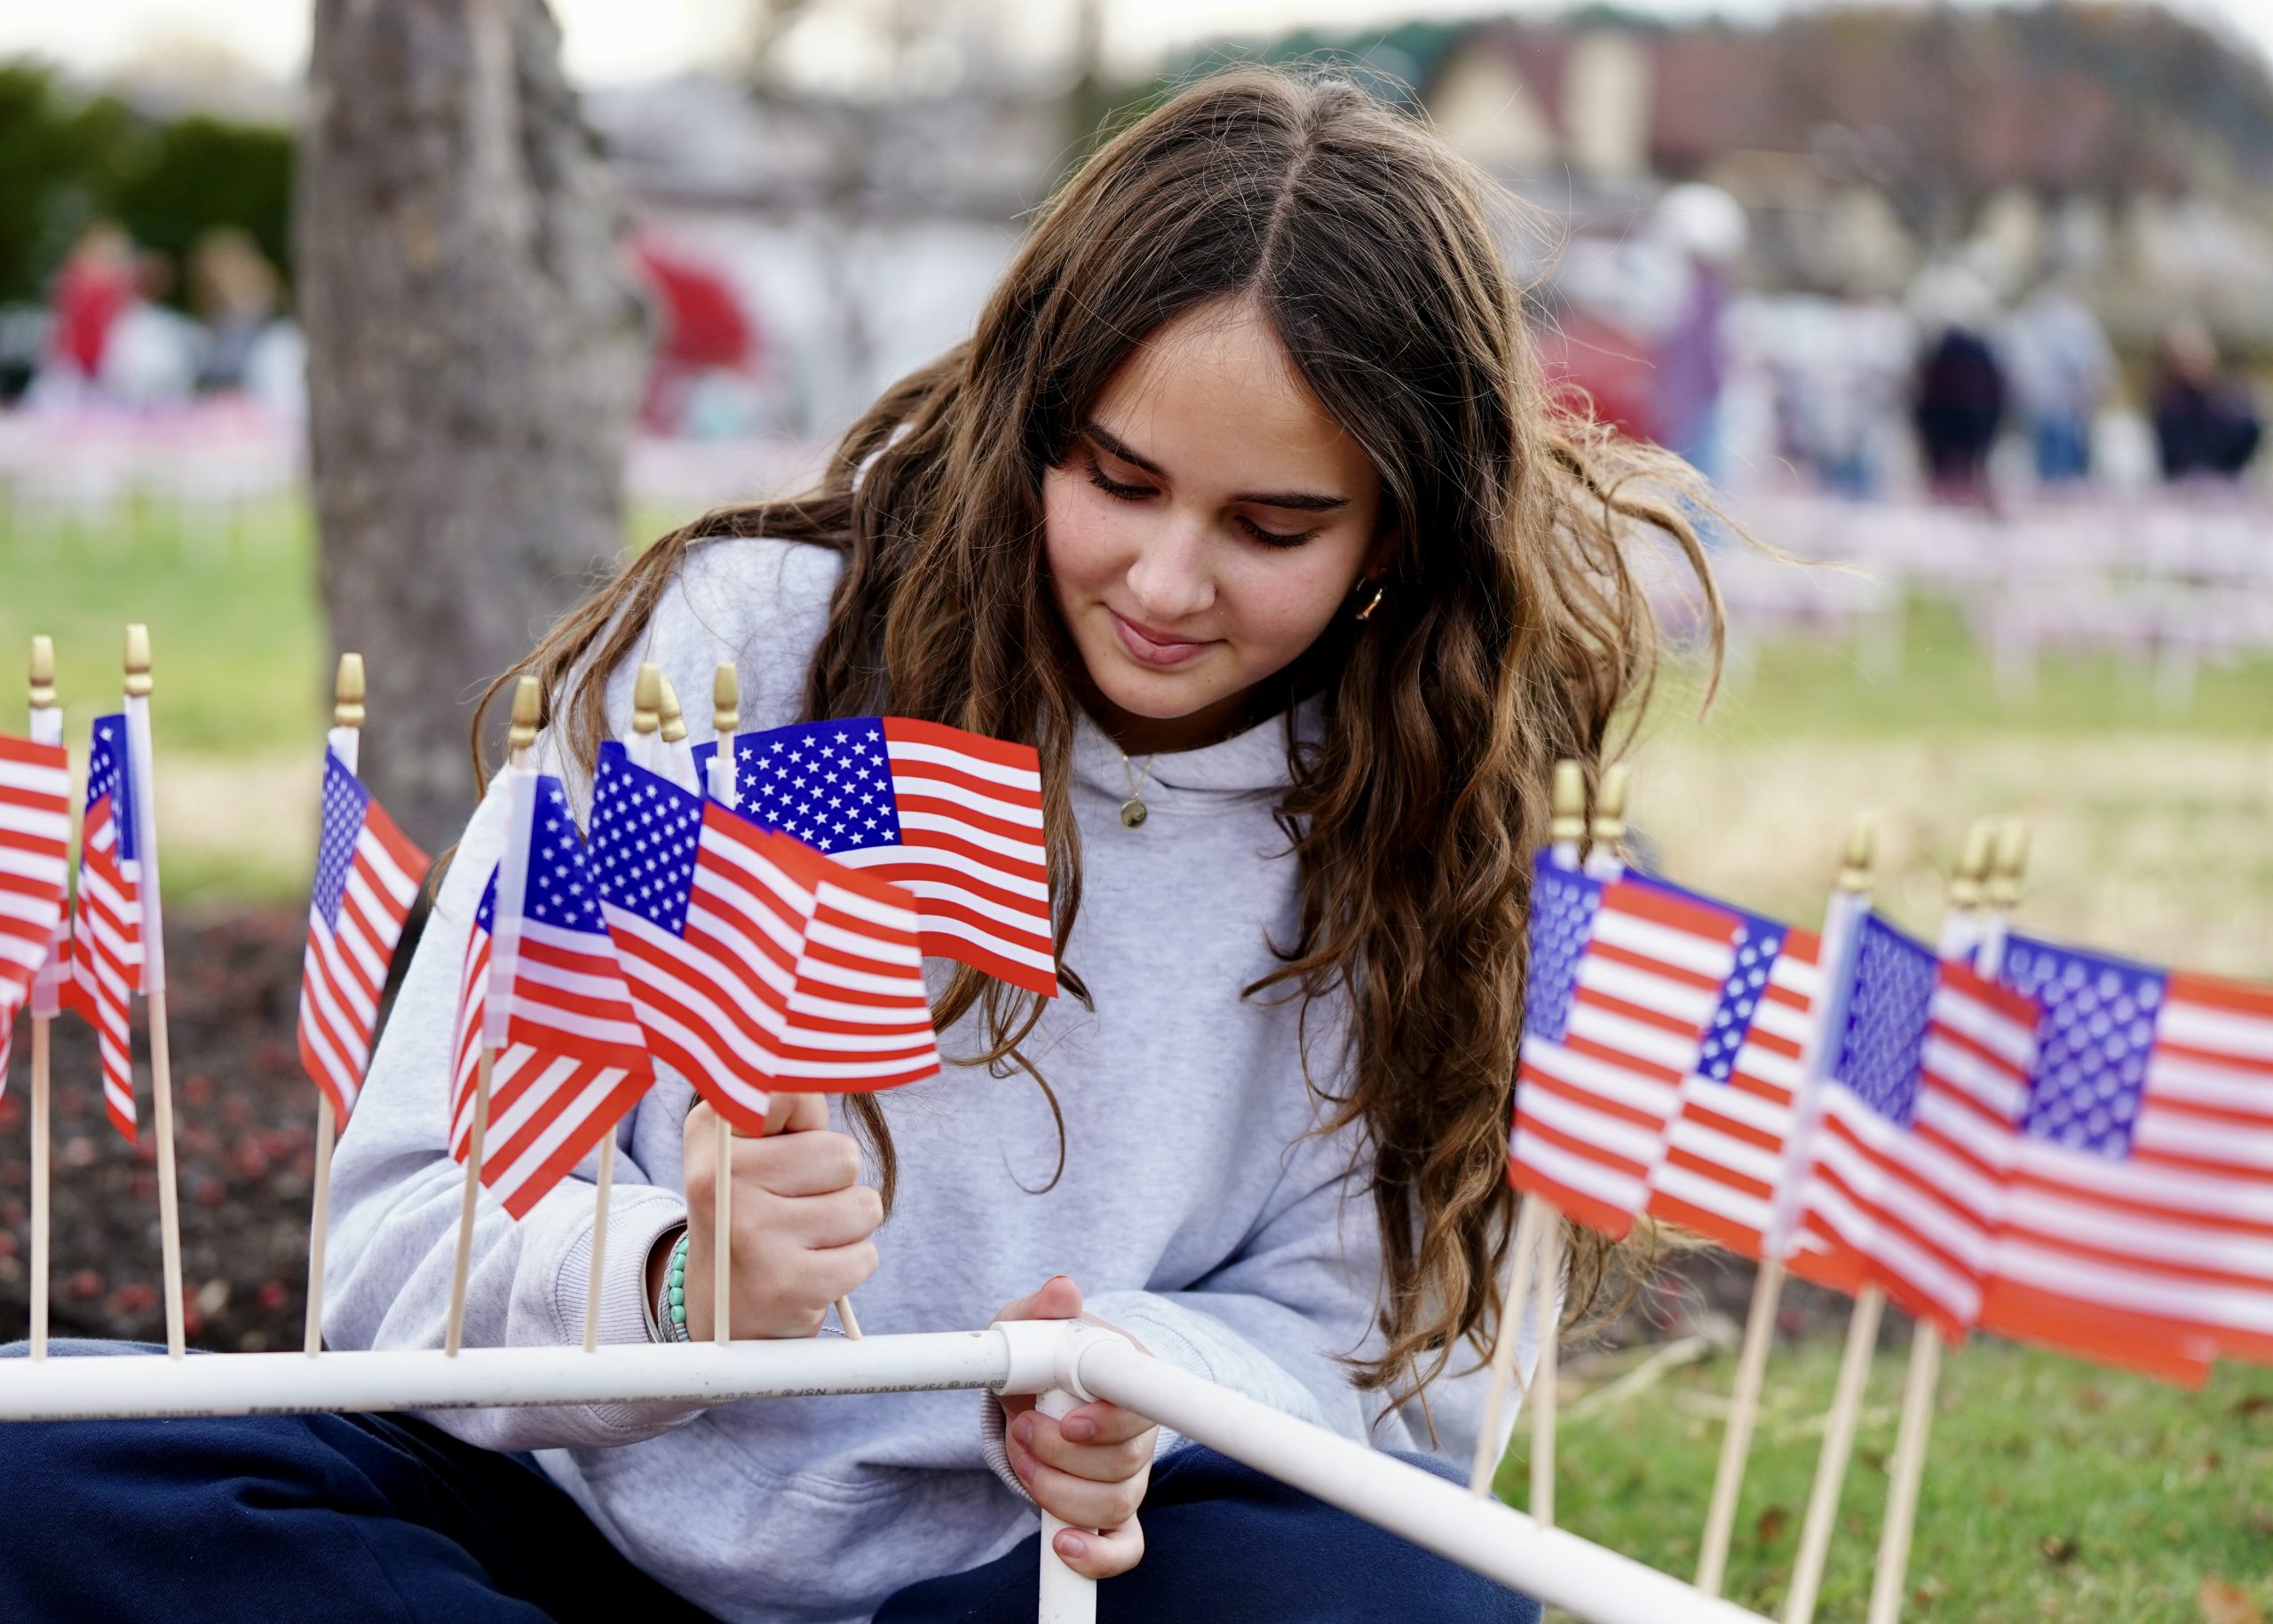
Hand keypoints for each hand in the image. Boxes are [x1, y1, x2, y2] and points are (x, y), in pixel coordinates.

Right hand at [662, 1094, 880, 1340]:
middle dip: (836, 1181)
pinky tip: (810, 1270)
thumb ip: (790, 1105)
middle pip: (843, 1155)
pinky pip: (866, 1255)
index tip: (792, 1132)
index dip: (809, 1113)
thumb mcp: (748, 1147)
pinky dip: (850, 1264)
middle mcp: (722, 1180)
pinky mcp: (787, 1284)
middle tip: (796, 1204)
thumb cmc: (754, 1207)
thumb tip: (839, 1065)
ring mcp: (753, 1235)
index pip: (791, 1089)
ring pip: (863, 1206)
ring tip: (803, 1238)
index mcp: (711, 1132)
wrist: (719, 1308)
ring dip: (847, 1226)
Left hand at [993, 1276, 1158, 1579]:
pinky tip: (1061, 1545)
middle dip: (1060, 1455)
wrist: (1032, 1394)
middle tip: (1022, 1430)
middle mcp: (1141, 1432)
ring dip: (1056, 1491)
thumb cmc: (1037, 1355)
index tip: (1069, 1422)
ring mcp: (1130, 1476)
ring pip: (1115, 1505)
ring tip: (1022, 1460)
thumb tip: (1062, 1290)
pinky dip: (1098, 1557)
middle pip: (1124, 1464)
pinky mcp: (1113, 1514)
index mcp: (1133, 1380)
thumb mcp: (1030, 1325)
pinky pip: (1125, 1548)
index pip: (1144, 1408)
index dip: (1109, 1423)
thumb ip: (1042, 1310)